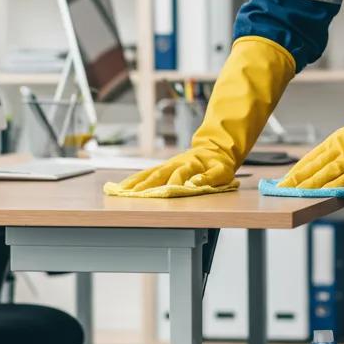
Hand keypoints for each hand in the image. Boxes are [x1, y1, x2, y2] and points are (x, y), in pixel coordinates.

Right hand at [114, 147, 236, 193]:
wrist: (215, 149)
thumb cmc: (219, 163)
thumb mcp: (222, 170)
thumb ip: (211, 177)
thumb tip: (196, 183)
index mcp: (191, 163)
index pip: (180, 173)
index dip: (174, 182)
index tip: (167, 192)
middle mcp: (176, 163)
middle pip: (159, 173)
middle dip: (146, 184)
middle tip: (135, 194)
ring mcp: (168, 165)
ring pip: (149, 173)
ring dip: (136, 182)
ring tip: (121, 191)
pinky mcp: (163, 167)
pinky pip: (147, 173)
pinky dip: (135, 180)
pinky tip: (124, 186)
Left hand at [278, 117, 343, 189]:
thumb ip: (339, 148)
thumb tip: (326, 163)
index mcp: (335, 140)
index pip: (310, 157)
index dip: (296, 169)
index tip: (285, 179)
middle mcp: (339, 147)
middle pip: (313, 165)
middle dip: (296, 178)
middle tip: (282, 188)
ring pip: (325, 172)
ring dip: (308, 184)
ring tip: (295, 193)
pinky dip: (332, 186)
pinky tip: (321, 193)